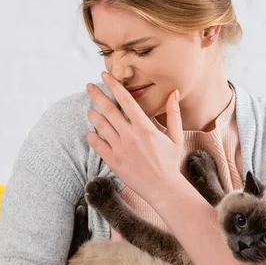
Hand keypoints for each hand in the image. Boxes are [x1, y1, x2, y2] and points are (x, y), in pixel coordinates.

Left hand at [85, 72, 183, 201]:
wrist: (163, 188)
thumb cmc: (170, 163)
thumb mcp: (176, 136)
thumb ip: (173, 113)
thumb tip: (175, 92)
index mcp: (145, 127)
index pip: (125, 100)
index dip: (113, 85)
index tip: (105, 76)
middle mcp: (130, 135)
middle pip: (108, 109)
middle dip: (97, 95)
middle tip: (89, 86)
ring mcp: (120, 148)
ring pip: (100, 126)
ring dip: (93, 115)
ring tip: (89, 109)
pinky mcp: (113, 161)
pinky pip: (97, 145)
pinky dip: (92, 137)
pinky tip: (91, 133)